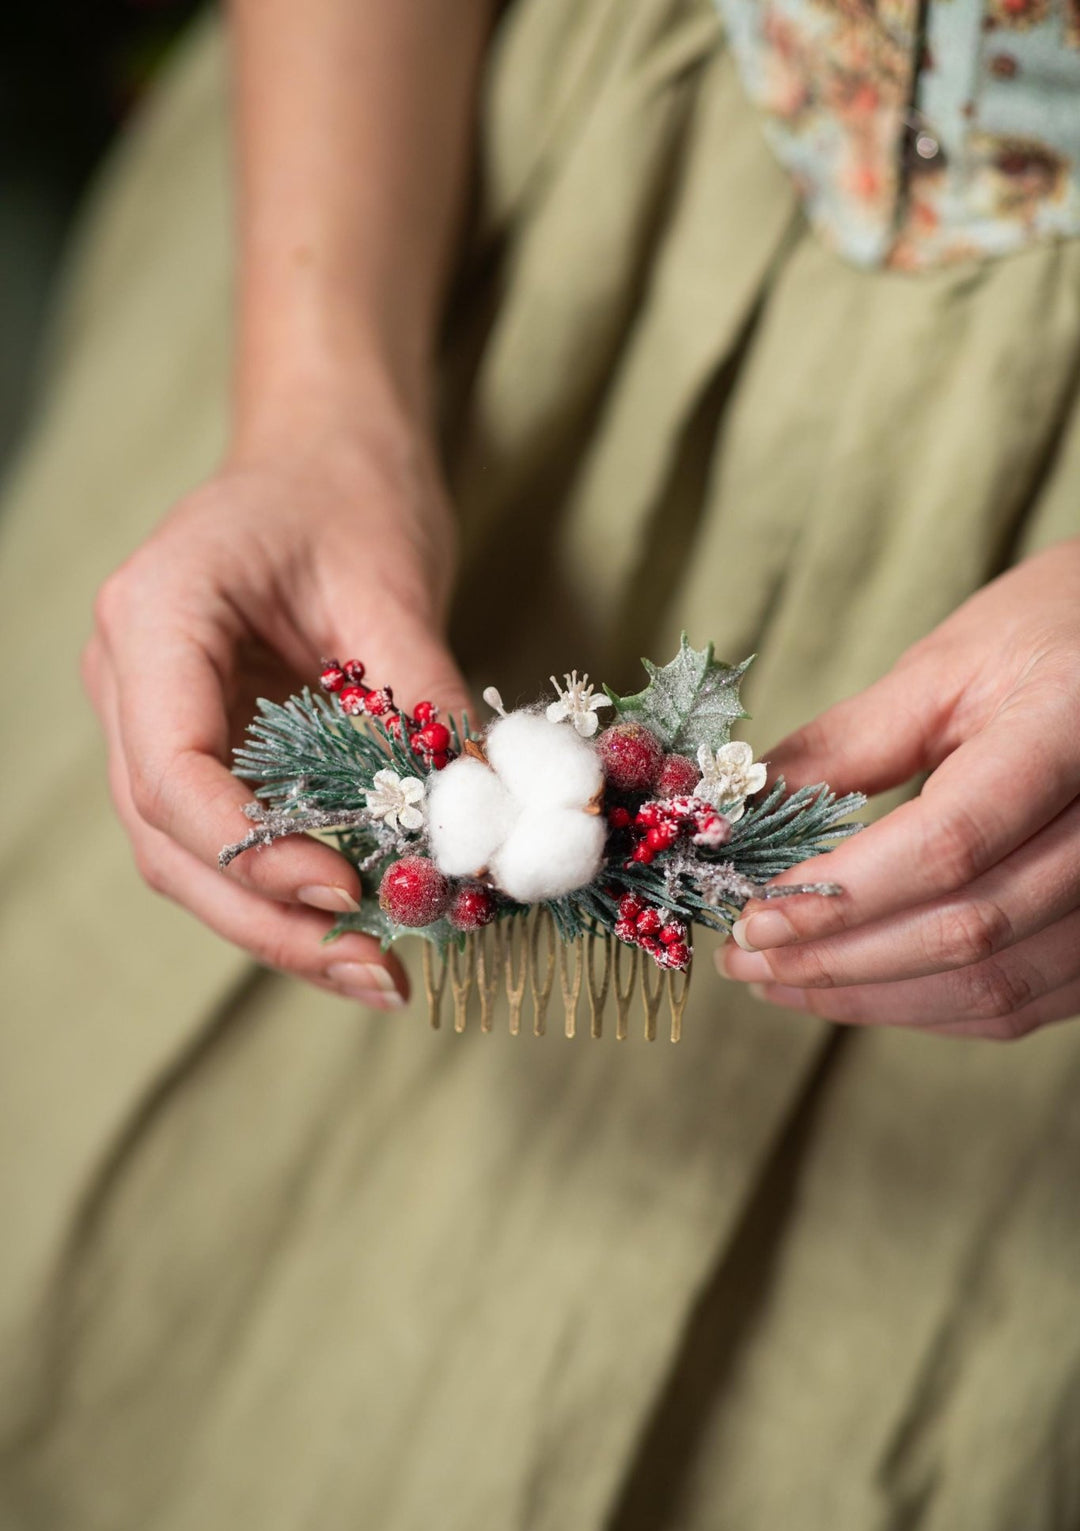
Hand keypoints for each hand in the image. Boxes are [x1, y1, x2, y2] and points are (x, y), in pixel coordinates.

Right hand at [82, 405, 469, 1008]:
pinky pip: (224, 838)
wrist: (325, 454)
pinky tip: (360, 923)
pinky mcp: (196, 746)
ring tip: (378, 971)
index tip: (352, 891)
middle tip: (378, 975)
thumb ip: (420, 702)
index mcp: (155, 615)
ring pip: (186, 858)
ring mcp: (151, 717)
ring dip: (278, 925)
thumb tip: (478, 833)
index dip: (254, 850)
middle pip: (169, 839)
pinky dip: (287, 889)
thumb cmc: (352, 491)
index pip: (172, 769)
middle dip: (269, 921)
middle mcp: (128, 675)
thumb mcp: (394, 585)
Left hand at [717, 540, 1079, 1039]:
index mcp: (1069, 730)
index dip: (841, 895)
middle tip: (745, 958)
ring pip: (995, 985)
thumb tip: (734, 817)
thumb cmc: (1046, 635)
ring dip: (873, 998)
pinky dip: (927, 1006)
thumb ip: (843, 748)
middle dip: (837, 958)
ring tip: (781, 980)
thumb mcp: (943, 669)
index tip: (752, 916)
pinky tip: (855, 986)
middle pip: (969, 929)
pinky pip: (1023, 1001)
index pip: (949, 843)